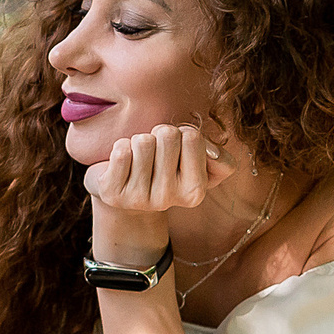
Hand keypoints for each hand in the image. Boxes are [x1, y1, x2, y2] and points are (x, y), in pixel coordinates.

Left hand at [84, 124, 231, 262]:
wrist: (126, 192)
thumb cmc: (165, 169)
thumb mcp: (199, 165)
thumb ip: (220, 157)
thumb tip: (212, 152)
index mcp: (195, 192)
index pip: (192, 137)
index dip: (181, 134)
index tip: (175, 150)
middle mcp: (167, 200)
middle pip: (167, 135)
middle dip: (158, 135)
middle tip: (155, 153)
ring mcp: (138, 199)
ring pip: (142, 141)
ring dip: (138, 142)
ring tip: (138, 159)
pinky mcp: (113, 193)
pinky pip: (121, 151)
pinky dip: (120, 147)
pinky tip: (122, 164)